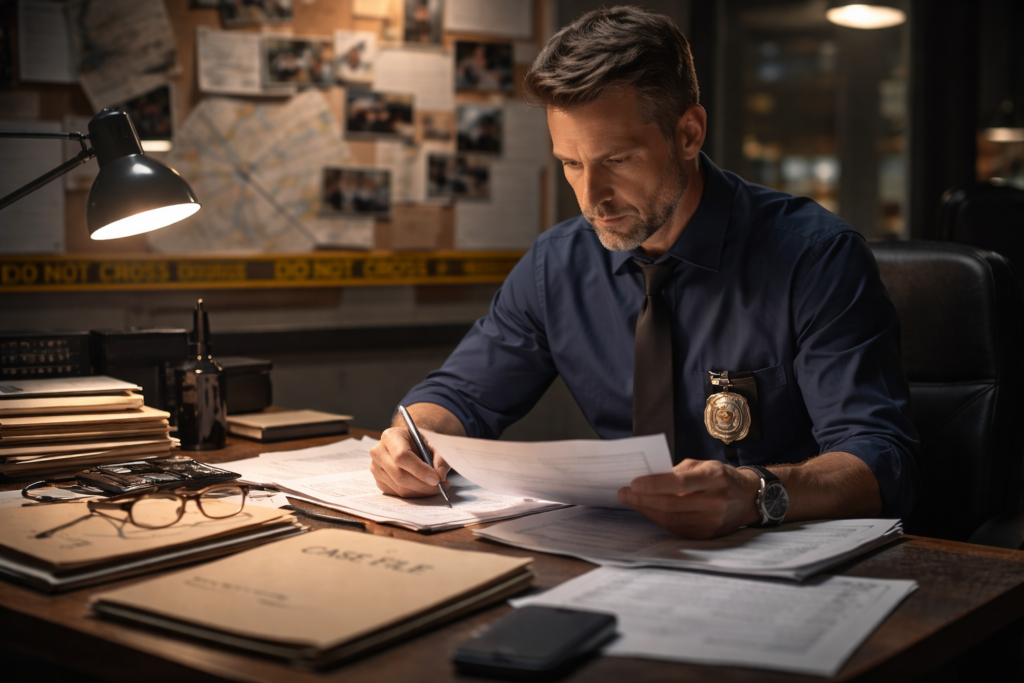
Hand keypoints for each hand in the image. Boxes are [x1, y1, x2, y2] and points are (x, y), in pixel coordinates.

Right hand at [370, 426, 450, 497]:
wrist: (410, 444)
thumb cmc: (420, 443)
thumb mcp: (433, 444)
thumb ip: (440, 458)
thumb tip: (440, 475)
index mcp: (391, 436)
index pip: (402, 456)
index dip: (419, 470)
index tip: (436, 479)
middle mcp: (379, 452)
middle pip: (399, 475)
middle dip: (422, 484)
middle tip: (440, 486)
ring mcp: (376, 468)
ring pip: (399, 487)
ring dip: (421, 491)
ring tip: (436, 487)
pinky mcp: (379, 481)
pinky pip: (398, 494)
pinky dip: (414, 494)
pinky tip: (424, 488)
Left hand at [617, 459, 761, 538]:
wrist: (749, 499)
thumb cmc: (721, 477)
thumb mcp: (703, 465)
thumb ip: (678, 471)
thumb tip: (649, 479)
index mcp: (714, 478)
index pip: (680, 483)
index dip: (654, 484)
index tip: (633, 483)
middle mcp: (715, 501)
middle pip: (671, 504)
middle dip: (642, 500)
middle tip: (623, 494)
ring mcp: (712, 521)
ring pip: (671, 519)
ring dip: (647, 510)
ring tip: (631, 501)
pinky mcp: (708, 535)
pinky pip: (676, 529)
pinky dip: (658, 519)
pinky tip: (648, 511)